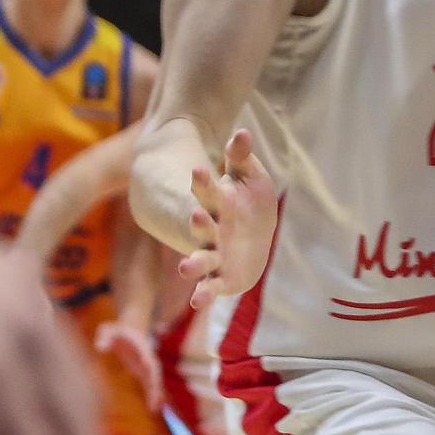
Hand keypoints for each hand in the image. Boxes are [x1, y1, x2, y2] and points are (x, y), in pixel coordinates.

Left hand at [94, 321, 163, 411]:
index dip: (147, 363)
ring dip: (155, 393)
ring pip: (154, 380)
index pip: (145, 355)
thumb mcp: (108, 330)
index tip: (149, 371)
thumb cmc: (116, 331)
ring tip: (155, 408)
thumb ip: (104, 337)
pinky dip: (152, 395)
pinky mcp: (142, 372)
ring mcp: (145, 365)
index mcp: (140, 346)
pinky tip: (152, 408)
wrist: (128, 331)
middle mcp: (146, 357)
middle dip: (155, 383)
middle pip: (153, 371)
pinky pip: (149, 385)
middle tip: (155, 397)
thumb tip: (100, 349)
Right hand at [179, 128, 277, 309]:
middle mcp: (212, 230)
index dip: (204, 181)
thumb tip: (242, 132)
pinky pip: (211, 286)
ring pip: (201, 258)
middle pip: (203, 225)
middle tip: (197, 214)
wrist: (249, 235)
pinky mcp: (220, 276)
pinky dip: (204, 293)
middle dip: (200, 221)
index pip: (208, 190)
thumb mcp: (249, 178)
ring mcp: (214, 253)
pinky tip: (197, 302)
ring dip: (194, 263)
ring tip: (185, 267)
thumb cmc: (247, 202)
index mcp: (218, 203)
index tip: (199, 169)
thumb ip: (241, 158)